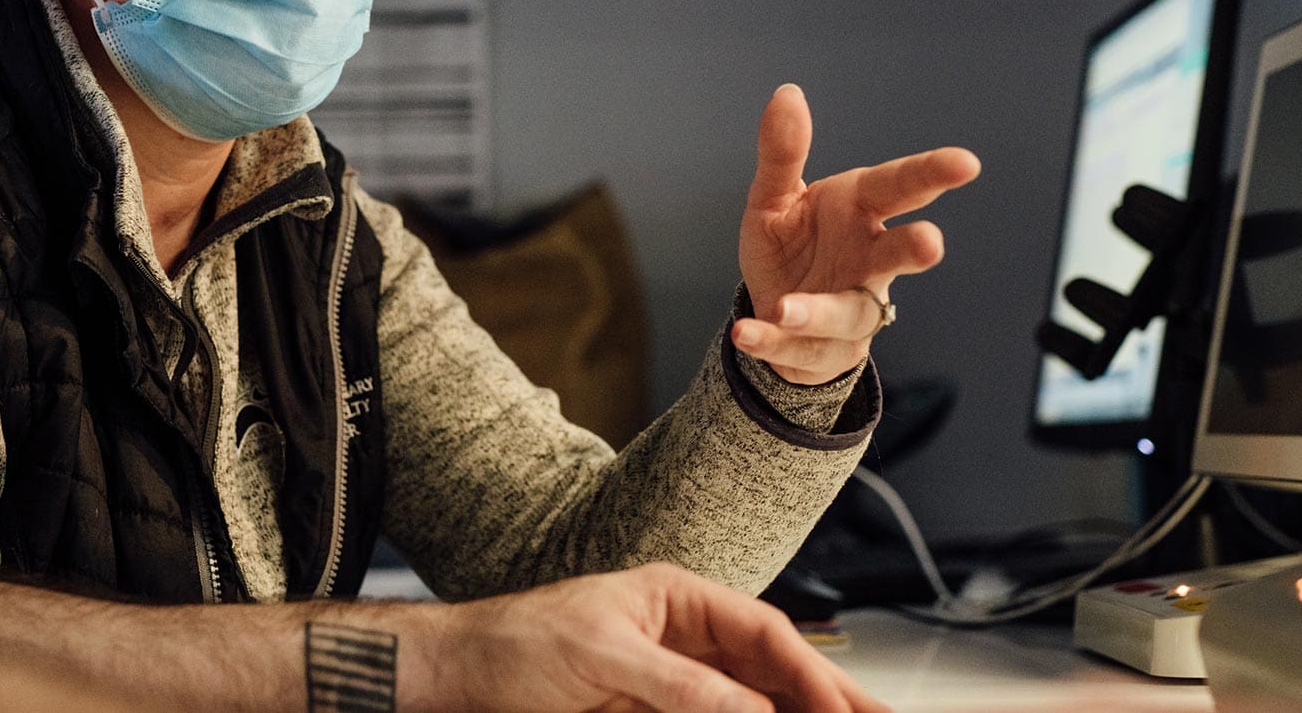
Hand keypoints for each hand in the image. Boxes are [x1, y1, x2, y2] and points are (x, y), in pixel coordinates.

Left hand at [438, 562, 887, 712]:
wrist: (458, 676)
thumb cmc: (515, 642)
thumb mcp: (602, 656)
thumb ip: (678, 684)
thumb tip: (748, 709)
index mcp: (678, 599)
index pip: (764, 635)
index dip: (812, 674)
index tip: (843, 709)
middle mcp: (686, 640)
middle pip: (774, 673)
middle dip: (827, 700)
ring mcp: (676, 684)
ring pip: (755, 706)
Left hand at [733, 84, 979, 383]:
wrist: (778, 313)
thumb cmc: (794, 246)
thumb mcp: (775, 197)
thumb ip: (783, 152)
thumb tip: (788, 93)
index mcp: (859, 213)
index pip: (899, 188)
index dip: (932, 174)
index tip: (966, 163)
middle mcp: (866, 261)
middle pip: (897, 254)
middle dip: (914, 249)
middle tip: (931, 244)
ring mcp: (849, 309)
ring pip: (846, 312)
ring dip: (819, 311)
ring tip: (787, 309)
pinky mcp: (820, 349)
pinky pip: (796, 348)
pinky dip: (771, 343)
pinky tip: (747, 334)